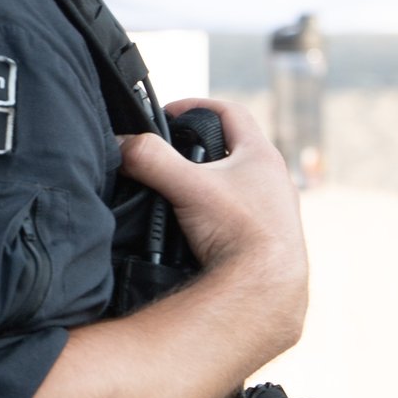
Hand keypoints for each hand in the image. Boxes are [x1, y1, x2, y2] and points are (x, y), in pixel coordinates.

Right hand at [120, 99, 307, 344]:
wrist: (266, 292)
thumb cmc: (238, 233)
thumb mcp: (186, 186)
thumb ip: (149, 159)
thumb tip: (119, 143)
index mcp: (262, 156)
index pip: (230, 111)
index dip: (195, 105)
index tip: (168, 114)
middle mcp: (276, 180)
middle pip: (234, 148)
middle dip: (201, 147)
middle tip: (170, 155)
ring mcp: (277, 212)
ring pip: (239, 184)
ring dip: (211, 184)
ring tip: (180, 194)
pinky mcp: (272, 241)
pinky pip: (241, 216)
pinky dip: (219, 214)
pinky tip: (199, 228)